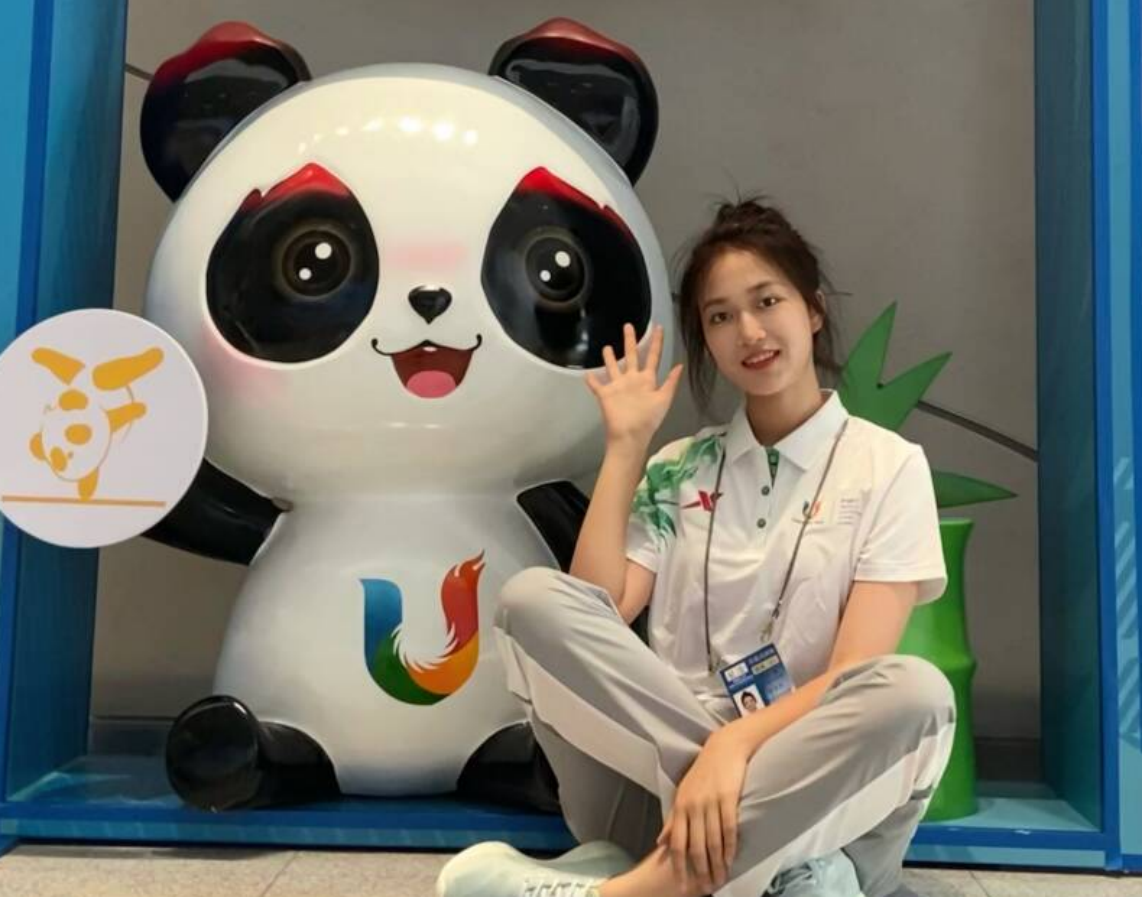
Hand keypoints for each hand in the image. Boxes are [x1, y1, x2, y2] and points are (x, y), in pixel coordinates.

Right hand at [584, 323, 682, 448]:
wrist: (630, 435)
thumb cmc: (648, 419)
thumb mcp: (664, 400)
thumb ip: (670, 382)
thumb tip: (680, 365)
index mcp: (647, 380)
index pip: (652, 357)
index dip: (656, 342)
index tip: (659, 328)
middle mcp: (632, 380)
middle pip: (631, 356)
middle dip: (630, 341)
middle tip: (628, 326)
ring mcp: (618, 387)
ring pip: (612, 368)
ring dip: (609, 358)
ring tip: (606, 347)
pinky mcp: (605, 395)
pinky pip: (597, 386)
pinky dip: (592, 381)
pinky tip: (587, 374)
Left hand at [657, 727, 750, 892]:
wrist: (724, 748)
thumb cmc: (703, 772)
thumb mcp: (682, 794)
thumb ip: (672, 819)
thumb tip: (660, 840)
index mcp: (680, 806)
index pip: (676, 843)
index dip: (678, 865)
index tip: (681, 883)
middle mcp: (693, 806)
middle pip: (695, 846)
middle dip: (699, 870)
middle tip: (704, 887)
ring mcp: (710, 802)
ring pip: (712, 841)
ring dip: (716, 863)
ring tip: (720, 878)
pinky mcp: (728, 798)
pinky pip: (728, 827)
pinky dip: (730, 846)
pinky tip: (731, 859)